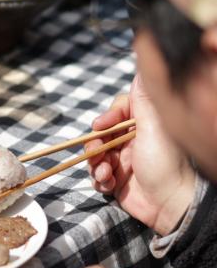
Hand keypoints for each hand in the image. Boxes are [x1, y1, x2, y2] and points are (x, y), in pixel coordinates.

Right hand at [86, 74, 194, 234]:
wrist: (172, 204)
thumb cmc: (166, 164)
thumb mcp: (153, 126)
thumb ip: (143, 97)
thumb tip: (143, 63)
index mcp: (143, 127)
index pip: (116, 113)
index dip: (106, 118)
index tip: (100, 126)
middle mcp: (133, 142)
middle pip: (101, 136)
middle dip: (95, 145)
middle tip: (97, 154)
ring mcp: (124, 163)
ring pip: (96, 157)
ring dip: (95, 165)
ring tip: (106, 174)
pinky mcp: (118, 182)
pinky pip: (98, 176)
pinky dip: (99, 180)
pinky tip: (109, 184)